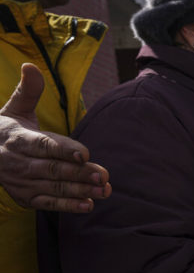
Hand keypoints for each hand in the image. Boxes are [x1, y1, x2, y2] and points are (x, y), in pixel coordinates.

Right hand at [0, 63, 110, 211]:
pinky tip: (89, 205)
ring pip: (53, 187)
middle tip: (104, 175)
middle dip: (79, 173)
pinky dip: (67, 206)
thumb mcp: (14, 108)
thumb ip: (27, 90)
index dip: (64, 150)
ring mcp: (21, 183)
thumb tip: (30, 66)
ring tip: (104, 190)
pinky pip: (48, 203)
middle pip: (52, 169)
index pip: (43, 145)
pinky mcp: (26, 198)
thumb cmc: (6, 129)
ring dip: (80, 190)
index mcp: (17, 139)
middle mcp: (18, 163)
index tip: (86, 153)